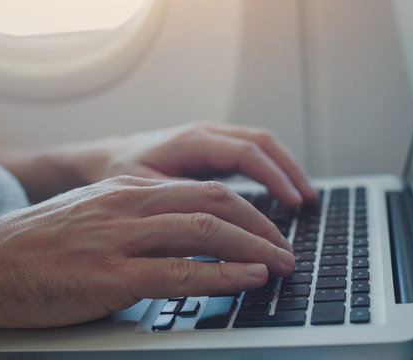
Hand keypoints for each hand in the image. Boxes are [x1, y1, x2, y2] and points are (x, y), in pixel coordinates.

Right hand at [0, 176, 293, 337]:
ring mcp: (122, 238)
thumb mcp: (94, 217)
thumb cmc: (39, 246)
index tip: (269, 228)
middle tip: (287, 247)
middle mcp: (131, 205)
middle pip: (217, 203)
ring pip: (207, 231)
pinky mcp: (111, 276)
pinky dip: (223, 274)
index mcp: (130, 191)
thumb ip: (138, 221)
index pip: (205, 190)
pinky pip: (181, 271)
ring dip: (254, 248)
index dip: (248, 209)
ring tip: (281, 264)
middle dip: (262, 225)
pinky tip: (248, 279)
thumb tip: (182, 240)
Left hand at [67, 123, 315, 206]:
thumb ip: (181, 201)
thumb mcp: (144, 189)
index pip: (246, 152)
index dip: (274, 177)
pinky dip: (272, 170)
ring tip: (305, 197)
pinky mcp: (211, 149)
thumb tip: (220, 222)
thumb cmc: (119, 173)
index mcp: (191, 141)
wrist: (103, 158)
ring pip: (260, 144)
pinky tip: (281, 191)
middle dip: (289, 171)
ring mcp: (210, 138)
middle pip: (262, 142)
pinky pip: (250, 152)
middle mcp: (205, 134)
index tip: (294, 202)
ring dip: (285, 168)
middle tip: (309, 201)